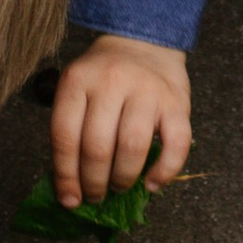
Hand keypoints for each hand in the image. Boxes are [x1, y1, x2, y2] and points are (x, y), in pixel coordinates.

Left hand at [51, 35, 189, 206]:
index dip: (65, 176)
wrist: (144, 41)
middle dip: (94, 183)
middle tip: (95, 196)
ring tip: (118, 187)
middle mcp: (112, 81)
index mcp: (78, 79)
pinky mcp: (177, 102)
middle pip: (97, 147)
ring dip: (123, 179)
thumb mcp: (77, 88)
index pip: (64, 136)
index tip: (70, 200)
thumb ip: (70, 129)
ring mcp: (147, 90)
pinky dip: (164, 173)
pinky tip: (152, 184)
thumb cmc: (105, 76)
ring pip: (132, 148)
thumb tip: (69, 190)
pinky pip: (175, 146)